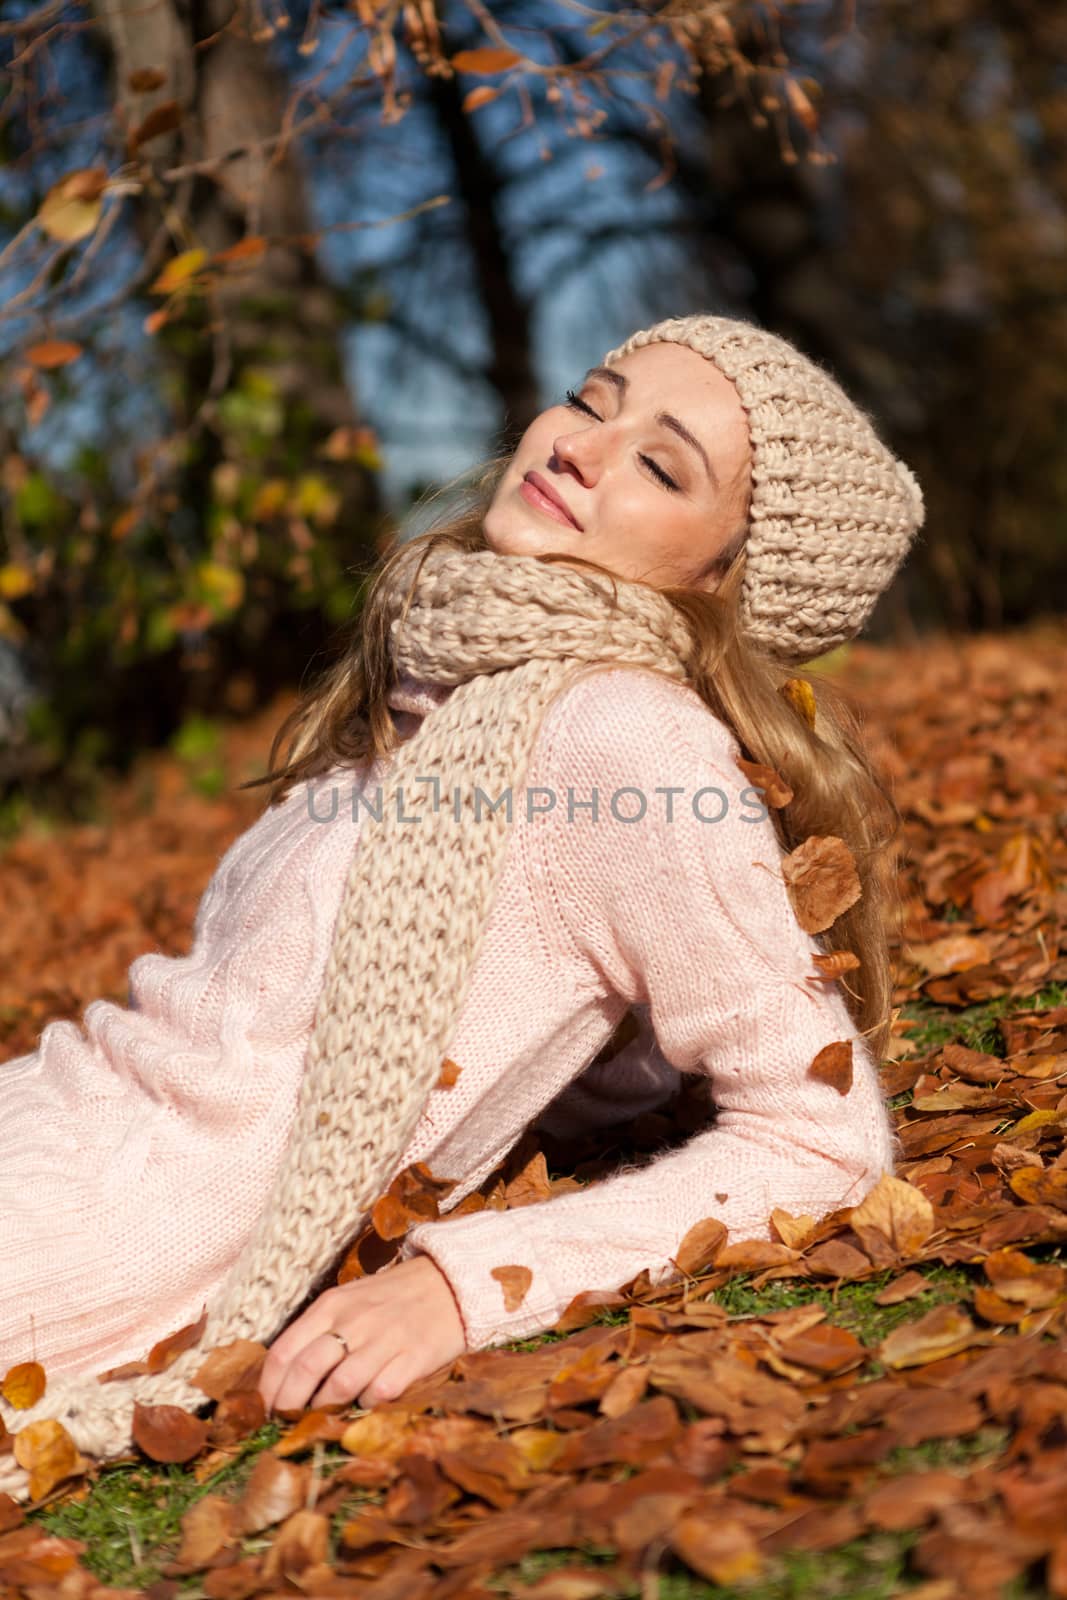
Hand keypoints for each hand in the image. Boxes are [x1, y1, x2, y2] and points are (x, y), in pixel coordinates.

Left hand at [258, 1255, 467, 1415]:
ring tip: (324, 1417)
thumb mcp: (348, 1302)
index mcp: (331, 1305)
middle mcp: (354, 1320)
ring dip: (326, 1409)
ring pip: (340, 1385)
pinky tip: (367, 1402)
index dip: (267, 1389)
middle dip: (289, 1405)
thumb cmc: (391, 1297)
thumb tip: (283, 1378)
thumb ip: (318, 1333)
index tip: (263, 1412)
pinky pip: (380, 1391)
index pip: (284, 1351)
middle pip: (306, 1370)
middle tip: (286, 1424)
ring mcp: (385, 1338)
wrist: (450, 1281)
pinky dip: (367, 1405)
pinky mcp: (415, 1356)